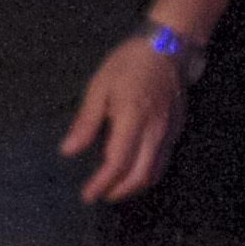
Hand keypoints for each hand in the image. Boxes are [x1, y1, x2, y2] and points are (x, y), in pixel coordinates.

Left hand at [60, 33, 183, 202]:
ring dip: (133, 187)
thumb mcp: (99, 88)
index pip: (118, 162)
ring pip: (154, 173)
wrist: (167, 50)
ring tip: (113, 190)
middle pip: (140, 175)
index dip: (101, 183)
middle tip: (99, 195)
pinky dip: (146, 175)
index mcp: (132, 119)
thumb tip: (68, 151)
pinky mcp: (176, 131)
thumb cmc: (127, 65)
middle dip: (119, 192)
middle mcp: (155, 131)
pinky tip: (132, 173)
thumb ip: (86, 122)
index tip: (87, 195)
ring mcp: (169, 133)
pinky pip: (162, 162)